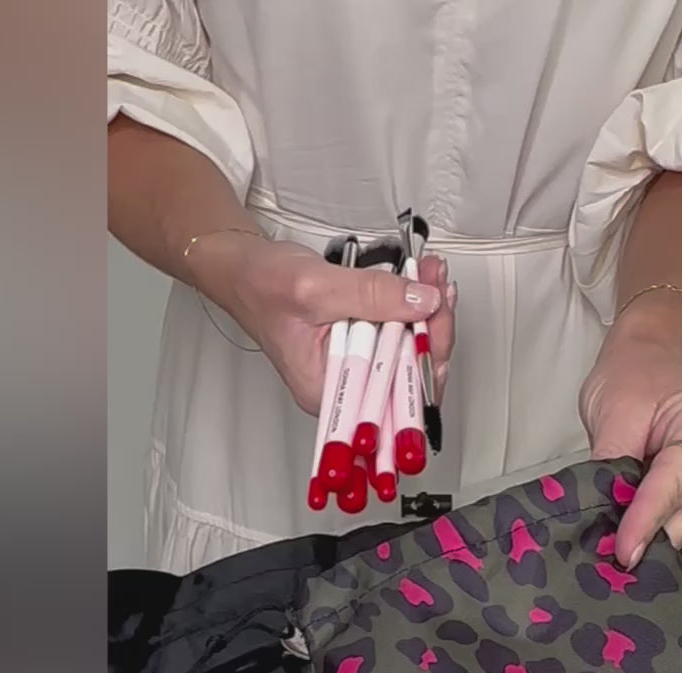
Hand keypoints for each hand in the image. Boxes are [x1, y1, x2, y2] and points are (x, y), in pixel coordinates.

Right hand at [188, 232, 456, 415]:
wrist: (241, 268)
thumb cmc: (260, 284)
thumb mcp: (317, 287)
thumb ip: (372, 295)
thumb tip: (424, 301)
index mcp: (330, 392)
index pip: (394, 395)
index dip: (427, 358)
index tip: (440, 313)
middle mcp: (347, 388)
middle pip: (409, 374)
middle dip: (434, 327)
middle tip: (440, 284)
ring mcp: (356, 367)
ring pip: (409, 351)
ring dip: (428, 312)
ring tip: (432, 275)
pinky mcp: (362, 346)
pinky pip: (397, 334)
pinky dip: (413, 306)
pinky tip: (421, 282)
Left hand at [579, 311, 681, 566]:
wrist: (647, 362)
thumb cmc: (634, 378)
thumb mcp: (613, 412)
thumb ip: (612, 463)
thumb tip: (605, 512)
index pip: (675, 483)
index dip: (646, 520)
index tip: (624, 552)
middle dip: (649, 538)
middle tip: (608, 561)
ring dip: (651, 538)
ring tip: (612, 549)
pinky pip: (680, 520)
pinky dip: (655, 531)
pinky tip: (629, 537)